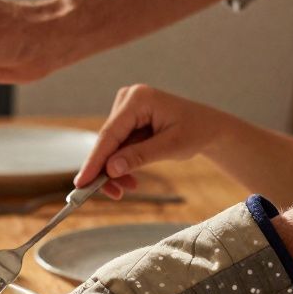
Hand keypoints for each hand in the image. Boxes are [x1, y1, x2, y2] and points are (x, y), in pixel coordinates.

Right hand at [74, 84, 231, 198]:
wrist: (210, 128)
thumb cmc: (197, 131)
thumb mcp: (171, 147)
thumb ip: (139, 156)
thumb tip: (110, 169)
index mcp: (139, 99)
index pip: (110, 134)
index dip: (94, 160)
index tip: (81, 182)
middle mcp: (128, 99)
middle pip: (107, 141)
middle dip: (106, 170)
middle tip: (111, 194)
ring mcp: (126, 109)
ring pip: (110, 147)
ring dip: (115, 170)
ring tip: (126, 189)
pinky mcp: (127, 120)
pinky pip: (117, 147)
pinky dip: (121, 164)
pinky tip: (128, 179)